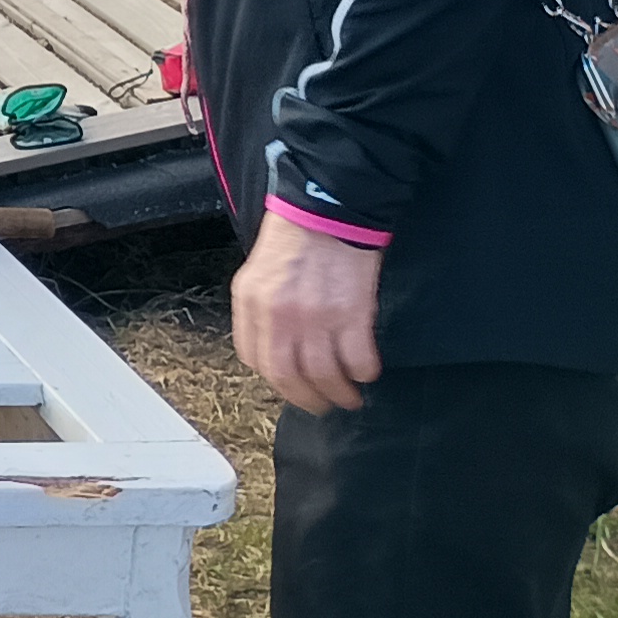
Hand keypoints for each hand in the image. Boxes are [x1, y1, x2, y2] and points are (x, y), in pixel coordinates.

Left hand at [232, 211, 384, 413]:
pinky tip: (367, 371)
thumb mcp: (259, 274)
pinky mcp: (352, 314)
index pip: (255, 359)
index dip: (275, 379)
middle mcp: (278, 316)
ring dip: (339, 394)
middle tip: (322, 406)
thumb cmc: (296, 239)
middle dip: (307, 400)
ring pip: (324, 376)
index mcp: (251, 304)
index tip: (291, 386)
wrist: (329, 210)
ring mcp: (315, 317)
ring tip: (349, 398)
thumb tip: (272, 347)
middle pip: (288, 377)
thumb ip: (261, 311)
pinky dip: (363, 372)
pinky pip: (358, 360)